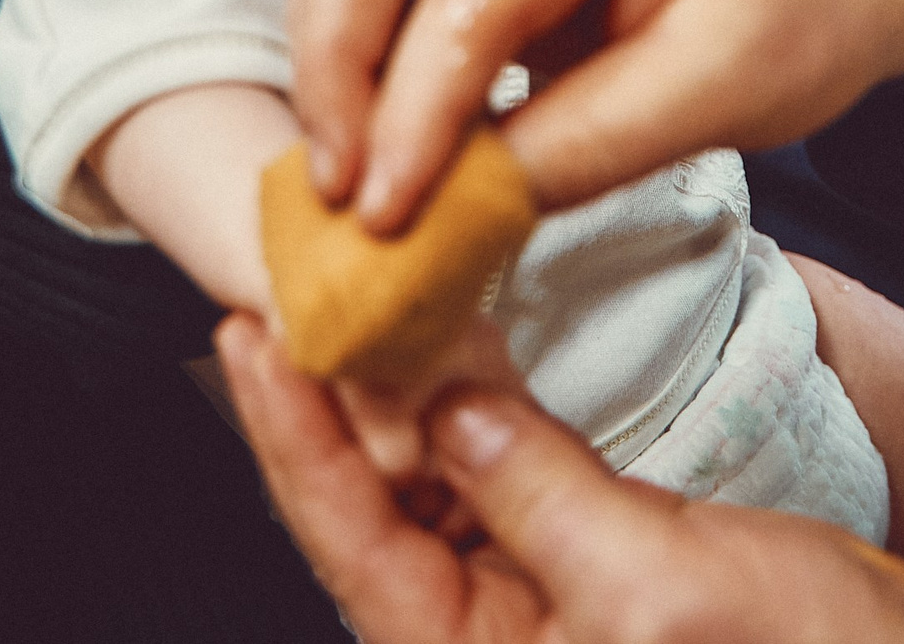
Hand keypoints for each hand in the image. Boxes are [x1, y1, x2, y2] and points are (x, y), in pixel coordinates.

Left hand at [214, 313, 903, 643]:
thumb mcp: (654, 580)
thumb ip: (533, 491)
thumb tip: (443, 408)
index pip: (351, 547)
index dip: (292, 438)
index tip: (249, 336)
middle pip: (368, 520)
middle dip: (330, 406)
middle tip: (288, 291)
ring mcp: (533, 616)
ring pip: (425, 497)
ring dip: (394, 401)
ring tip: (353, 299)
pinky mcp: (581, 576)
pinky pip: (493, 490)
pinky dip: (468, 418)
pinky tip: (448, 349)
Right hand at [289, 0, 903, 231]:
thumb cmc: (815, 0)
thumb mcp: (727, 89)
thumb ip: (588, 145)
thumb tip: (456, 209)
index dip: (414, 109)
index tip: (386, 216)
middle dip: (335, 68)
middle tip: (341, 194)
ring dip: (333, 57)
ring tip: (349, 176)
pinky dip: (361, 47)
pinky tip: (383, 134)